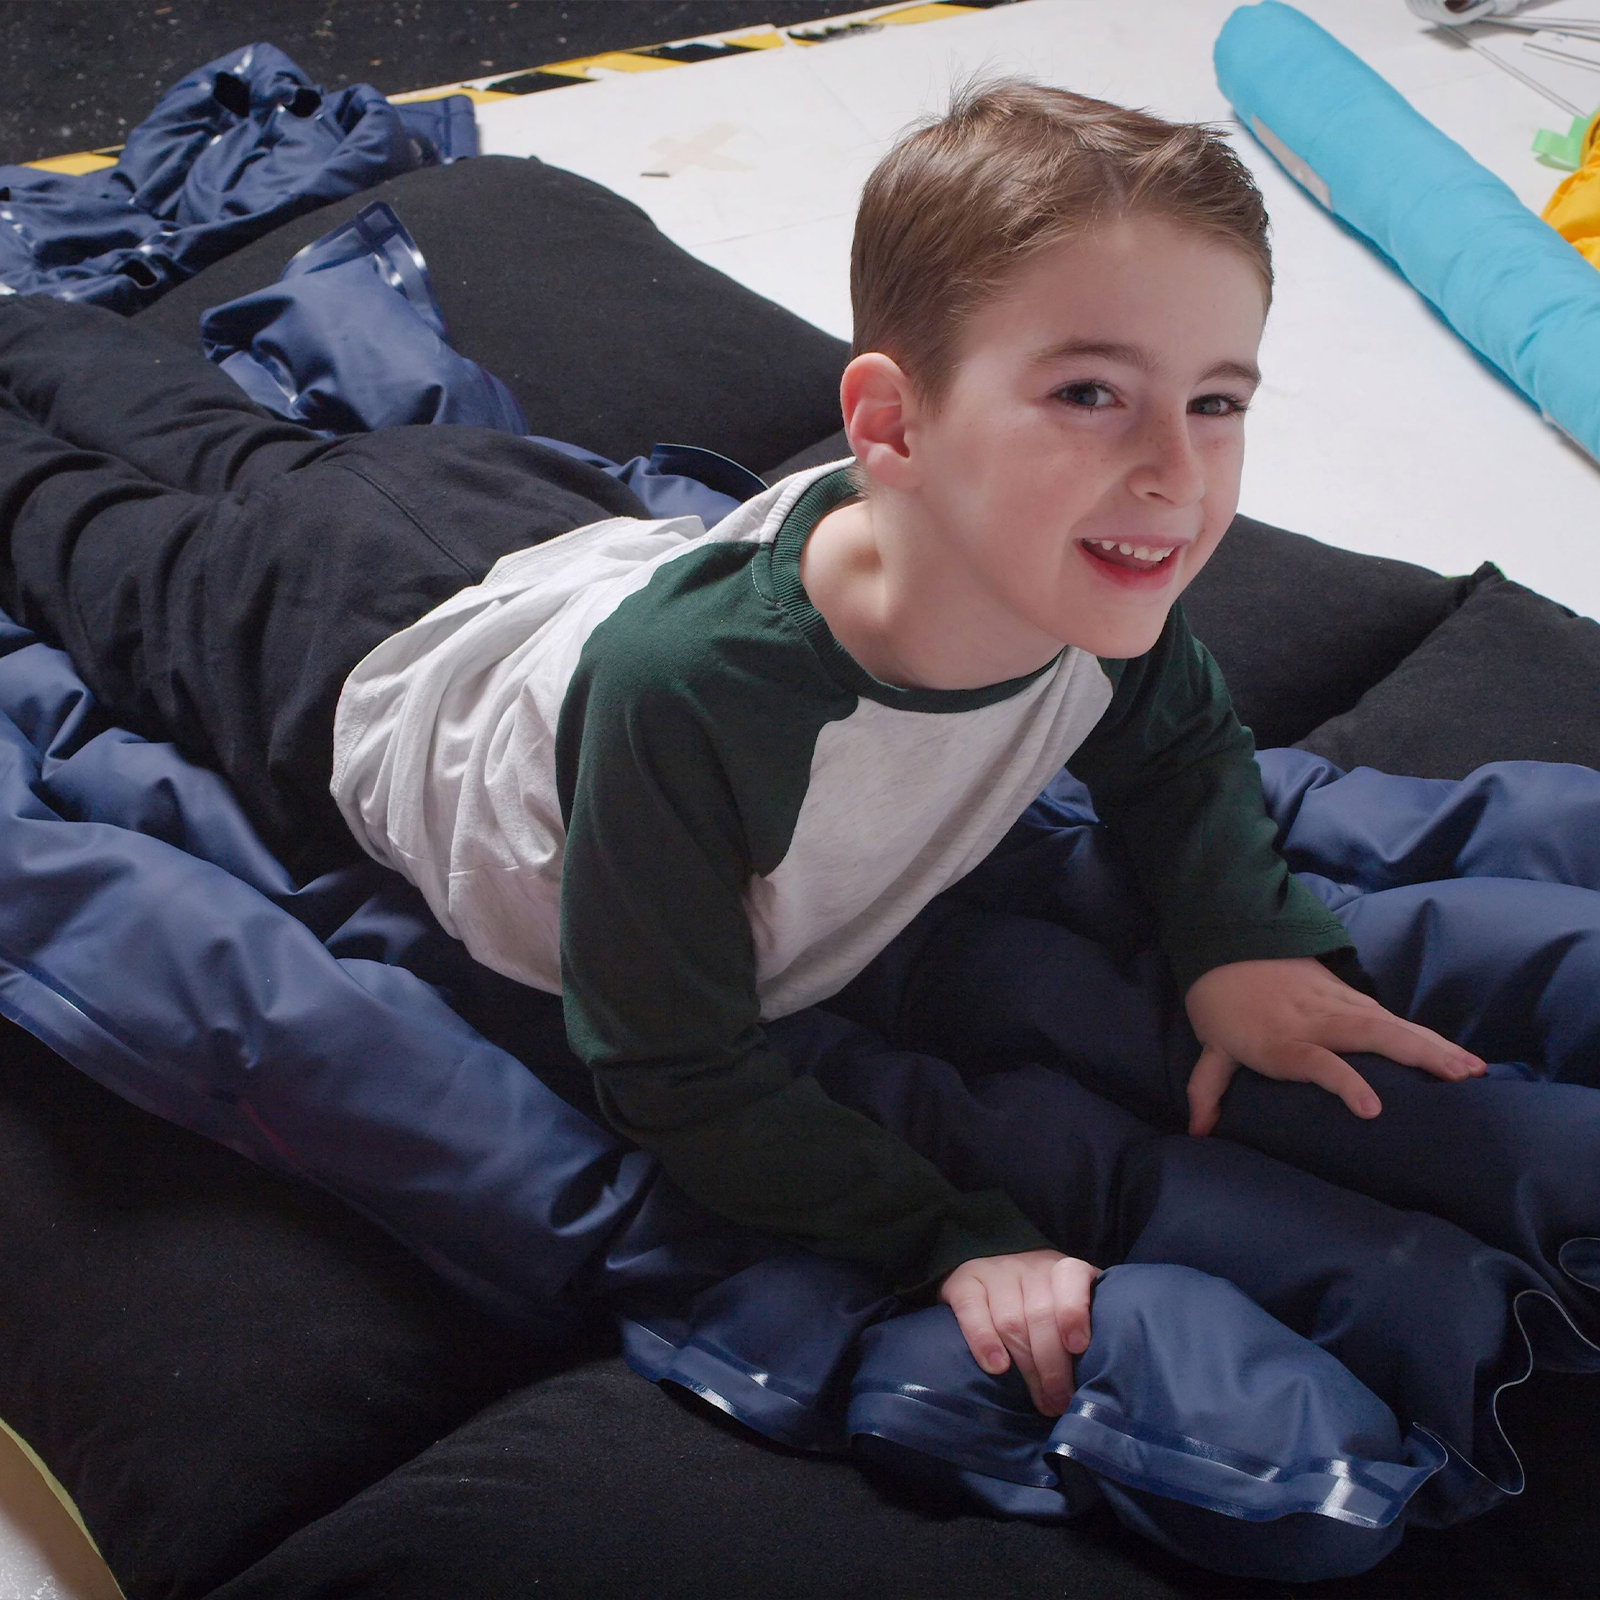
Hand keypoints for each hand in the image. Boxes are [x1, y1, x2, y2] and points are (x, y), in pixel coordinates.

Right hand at [939, 1249, 1099, 1415]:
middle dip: (1053, 1365)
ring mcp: (996, 1272)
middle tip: (1059, 1401)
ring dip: (1026, 1366)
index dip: (1074, 1312)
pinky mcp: (965, 1281)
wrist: (996, 1268)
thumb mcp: (1070, 1305)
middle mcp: (1030, 1267)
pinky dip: (984, 1341)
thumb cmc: (1045, 1303)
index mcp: (1062, 1269)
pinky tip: (996, 1367)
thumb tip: (1105, 1378)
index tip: (1078, 1347)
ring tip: (1039, 1400)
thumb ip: (1086, 1328)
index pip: (1071, 1278)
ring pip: (1011, 1320)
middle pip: (1041, 1314)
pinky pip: (972, 1310)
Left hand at [1183, 956, 1485, 1136]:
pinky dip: (1426, 1036)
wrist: (1228, 938)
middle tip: (1455, 1080)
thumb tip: (1197, 1133)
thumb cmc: (1221, 1000)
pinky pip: (1390, 1016)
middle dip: (1413, 1055)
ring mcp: (1336, 1004)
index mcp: (1277, 1039)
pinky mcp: (1350, 995)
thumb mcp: (1211, 1045)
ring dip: (1431, 1046)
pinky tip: (1459, 1055)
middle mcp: (1313, 1020)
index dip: (1341, 1082)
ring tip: (1472, 1070)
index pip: (1312, 1061)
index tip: (1371, 1108)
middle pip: (1366, 1034)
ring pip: (1388, 1022)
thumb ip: (1207, 1089)